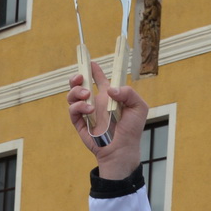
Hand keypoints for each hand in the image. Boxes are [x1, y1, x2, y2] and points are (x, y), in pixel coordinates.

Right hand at [66, 62, 147, 179]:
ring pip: (72, 96)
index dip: (92, 68)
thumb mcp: (139, 107)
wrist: (122, 149)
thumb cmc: (132, 129)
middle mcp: (95, 102)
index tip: (89, 61)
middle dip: (75, 78)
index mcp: (108, 95)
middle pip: (79, 84)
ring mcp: (86, 113)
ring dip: (76, 92)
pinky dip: (78, 107)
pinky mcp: (80, 124)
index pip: (97, 78)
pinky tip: (89, 110)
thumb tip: (110, 89)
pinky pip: (72, 111)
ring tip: (87, 96)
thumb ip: (129, 92)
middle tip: (80, 77)